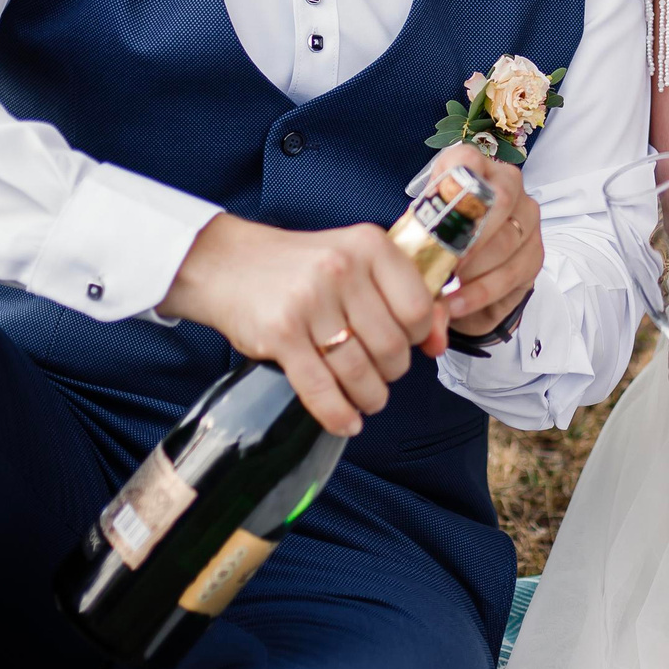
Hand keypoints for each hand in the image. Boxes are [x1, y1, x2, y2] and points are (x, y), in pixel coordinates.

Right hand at [161, 213, 445, 437]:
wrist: (229, 265)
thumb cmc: (304, 268)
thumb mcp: (356, 263)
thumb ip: (403, 294)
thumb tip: (439, 342)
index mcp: (369, 245)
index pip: (418, 308)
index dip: (419, 336)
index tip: (407, 343)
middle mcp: (342, 269)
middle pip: (391, 346)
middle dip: (392, 372)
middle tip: (381, 374)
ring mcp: (310, 301)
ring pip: (359, 371)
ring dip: (369, 397)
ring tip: (367, 401)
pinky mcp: (280, 333)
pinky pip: (320, 388)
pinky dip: (338, 414)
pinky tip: (346, 422)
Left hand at [434, 144, 542, 337]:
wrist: (469, 276)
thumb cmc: (442, 244)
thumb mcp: (424, 230)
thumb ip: (419, 229)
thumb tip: (406, 252)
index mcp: (476, 170)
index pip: (468, 160)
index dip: (453, 181)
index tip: (435, 211)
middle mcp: (508, 185)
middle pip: (498, 200)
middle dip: (468, 236)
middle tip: (442, 264)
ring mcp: (527, 218)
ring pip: (506, 241)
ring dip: (472, 271)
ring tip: (443, 294)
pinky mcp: (535, 253)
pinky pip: (510, 273)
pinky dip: (480, 293)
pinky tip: (457, 305)